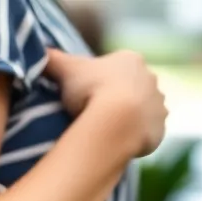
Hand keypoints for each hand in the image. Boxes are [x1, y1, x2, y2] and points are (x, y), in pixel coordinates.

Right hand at [44, 49, 167, 157]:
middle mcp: (150, 78)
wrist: (117, 122)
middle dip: (119, 101)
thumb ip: (52, 61)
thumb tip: (40, 56)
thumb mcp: (65, 71)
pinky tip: (123, 143)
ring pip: (144, 111)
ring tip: (112, 132)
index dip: (101, 84)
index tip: (88, 98)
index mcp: (130, 60)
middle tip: (99, 117)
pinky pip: (150, 133)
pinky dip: (138, 138)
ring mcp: (158, 104)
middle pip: (133, 89)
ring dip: (132, 120)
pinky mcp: (161, 128)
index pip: (116, 69)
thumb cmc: (90, 92)